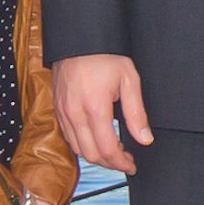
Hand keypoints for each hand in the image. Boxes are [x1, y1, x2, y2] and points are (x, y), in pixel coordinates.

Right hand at [54, 54, 152, 173]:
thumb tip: (145, 139)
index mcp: (95, 108)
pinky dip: (83, 145)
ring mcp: (63, 113)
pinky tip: (97, 140)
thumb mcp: (129, 80)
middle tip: (126, 161)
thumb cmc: (105, 56)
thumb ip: (137, 113)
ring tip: (114, 151)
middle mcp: (75, 114)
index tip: (132, 165)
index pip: (107, 149)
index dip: (122, 163)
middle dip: (111, 164)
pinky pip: (69, 137)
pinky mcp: (58, 110)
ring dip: (97, 156)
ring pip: (78, 149)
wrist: (78, 40)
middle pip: (91, 155)